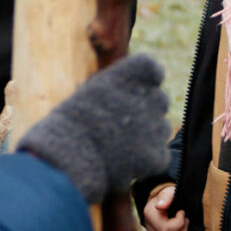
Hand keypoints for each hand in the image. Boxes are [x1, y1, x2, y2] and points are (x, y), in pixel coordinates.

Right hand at [14, 56, 169, 203]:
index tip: (129, 91)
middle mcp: (153, 96)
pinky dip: (144, 159)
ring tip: (116, 142)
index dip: (143, 81)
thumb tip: (138, 93)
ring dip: (145, 134)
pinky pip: (157, 154)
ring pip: (159, 128)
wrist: (70, 154)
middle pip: (158, 100)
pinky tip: (121, 160)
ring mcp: (158, 127)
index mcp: (136, 74)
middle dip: (143, 109)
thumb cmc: (74, 120)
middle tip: (118, 122)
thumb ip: (121, 87)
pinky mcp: (158, 155)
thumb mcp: (95, 89)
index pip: (153, 69)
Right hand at [141, 184, 187, 230]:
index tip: (183, 213)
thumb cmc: (171, 196)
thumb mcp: (170, 192)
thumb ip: (166, 197)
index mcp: (150, 215)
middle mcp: (149, 228)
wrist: (169, 200)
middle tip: (187, 222)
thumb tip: (161, 206)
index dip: (179, 224)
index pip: (165, 229)